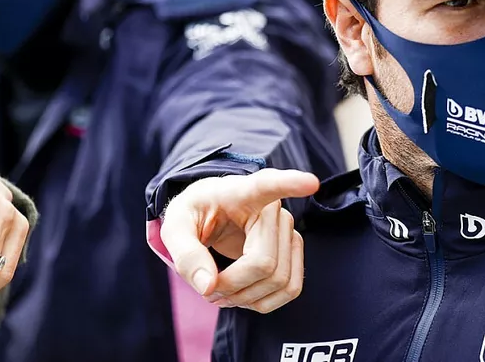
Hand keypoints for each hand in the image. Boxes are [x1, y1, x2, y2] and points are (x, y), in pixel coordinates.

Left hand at [160, 168, 318, 313]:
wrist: (209, 214)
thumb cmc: (194, 214)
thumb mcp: (175, 227)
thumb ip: (186, 254)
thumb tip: (209, 287)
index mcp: (241, 192)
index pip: (269, 185)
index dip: (291, 183)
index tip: (310, 182)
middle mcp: (273, 208)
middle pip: (264, 263)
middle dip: (232, 287)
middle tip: (207, 289)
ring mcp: (288, 229)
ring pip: (280, 280)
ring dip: (248, 298)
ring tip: (222, 292)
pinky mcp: (293, 249)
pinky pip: (291, 288)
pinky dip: (264, 302)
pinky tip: (243, 294)